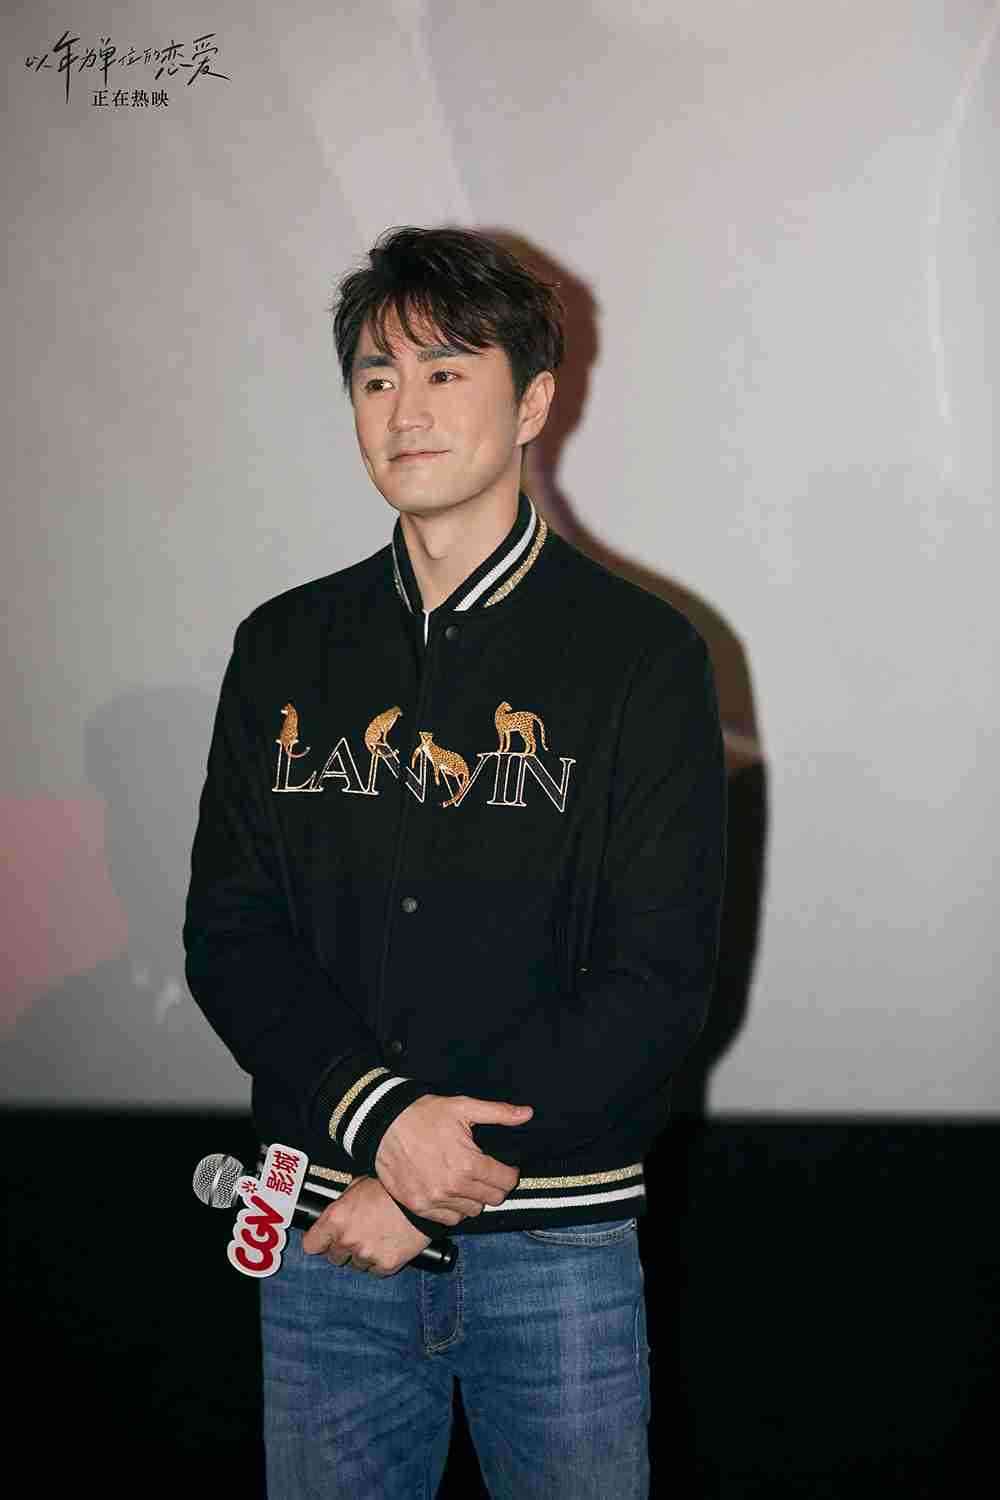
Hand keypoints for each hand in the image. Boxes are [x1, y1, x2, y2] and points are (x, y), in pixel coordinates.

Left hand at [301, 1176, 431, 1276]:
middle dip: (344, 1247)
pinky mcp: (386, 1264)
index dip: (320, 1241)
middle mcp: (348, 1240)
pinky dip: (381, 1261)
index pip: (311, 1245)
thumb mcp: (358, 1185)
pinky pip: (375, 1270)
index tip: (325, 1240)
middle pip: (334, 1257)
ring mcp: (367, 1254)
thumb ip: (342, 1204)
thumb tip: (335, 1213)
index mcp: (336, 1219)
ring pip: (356, 1265)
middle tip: (359, 1233)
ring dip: (363, 1255)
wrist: (420, 1197)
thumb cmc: (390, 1188)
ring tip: (378, 1235)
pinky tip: (388, 1244)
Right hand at [375, 1093, 532, 1225]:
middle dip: (495, 1186)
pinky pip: (449, 1220)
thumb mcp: (463, 1107)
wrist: (383, 1125)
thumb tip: (527, 1114)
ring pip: (472, 1212)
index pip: (505, 1182)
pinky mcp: (418, 1207)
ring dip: (475, 1199)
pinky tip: (450, 1192)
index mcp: (468, 1164)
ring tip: (467, 1181)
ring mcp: (434, 1200)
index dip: (509, 1173)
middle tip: (486, 1174)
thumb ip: (498, 1113)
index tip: (505, 1168)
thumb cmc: (424, 1114)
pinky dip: (454, 1209)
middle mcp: (453, 1187)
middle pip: (492, 1200)